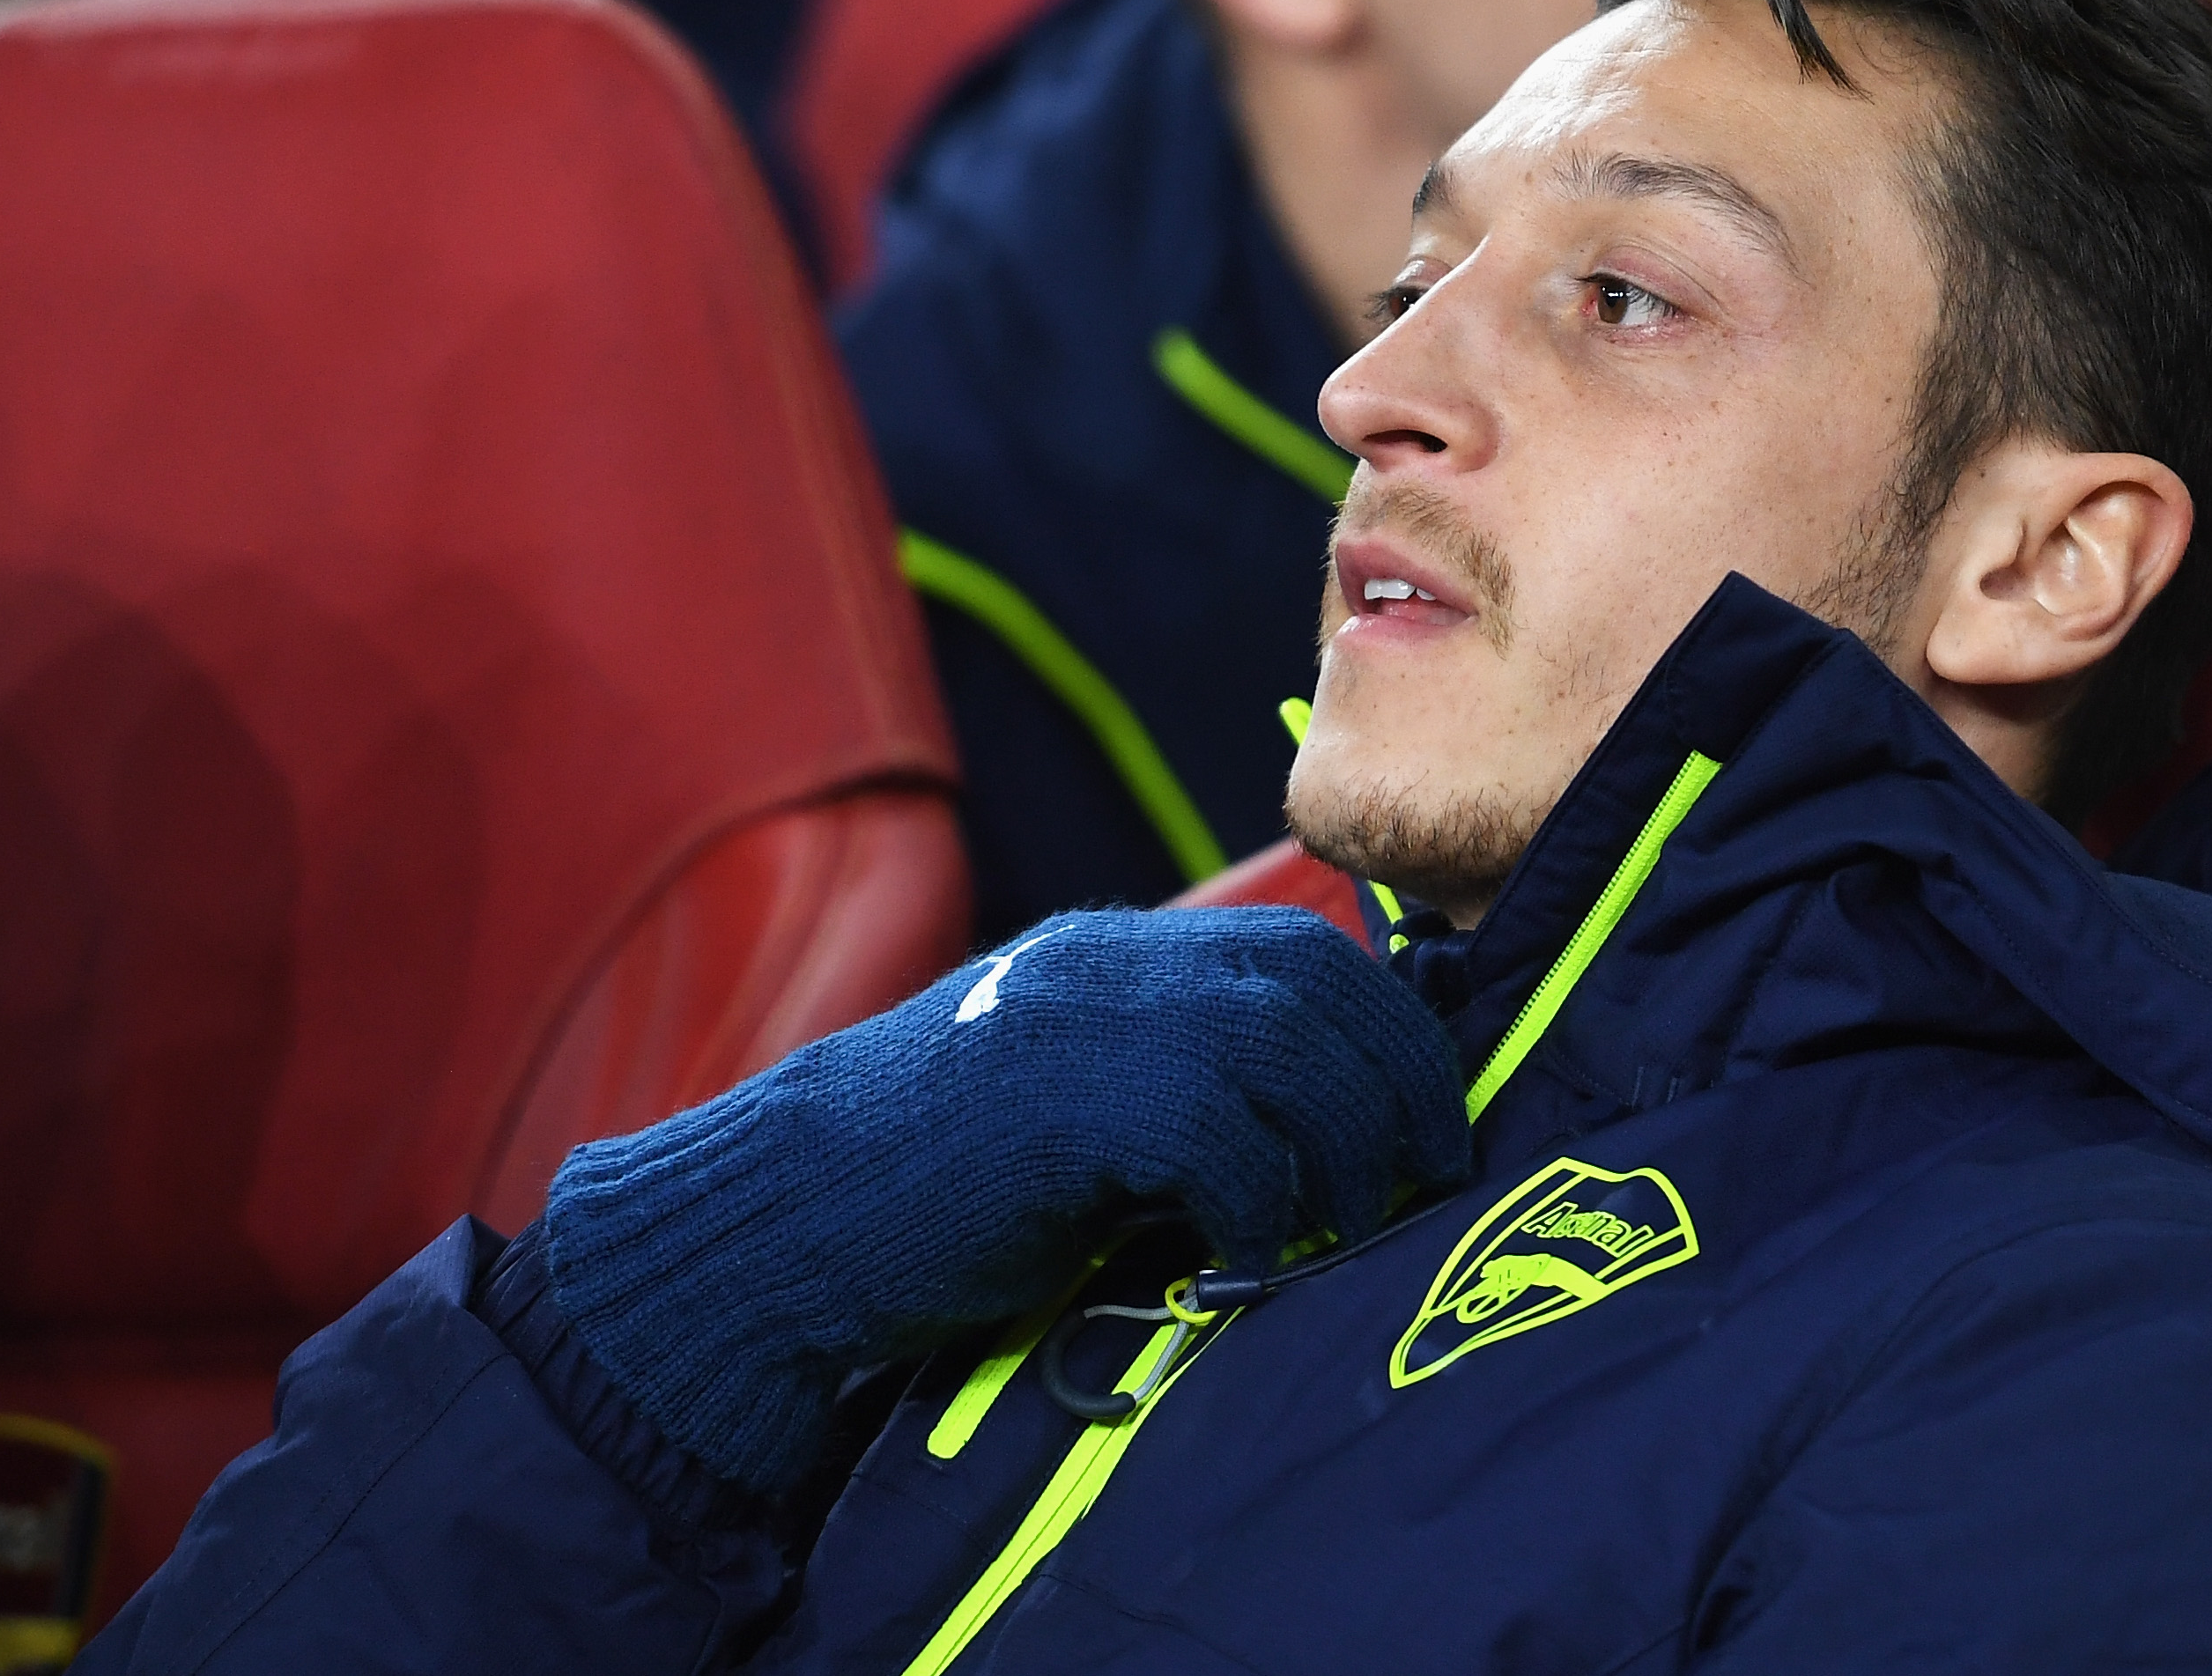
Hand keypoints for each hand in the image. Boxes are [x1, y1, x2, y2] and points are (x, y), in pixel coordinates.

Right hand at [541, 907, 1468, 1489]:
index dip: (1387, 1030)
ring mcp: (1094, 1020)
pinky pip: (1226, 1140)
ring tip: (1351, 1222)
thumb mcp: (1066, 1095)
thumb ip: (1170, 1078)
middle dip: (1398, 1083)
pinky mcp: (1076, 1101)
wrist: (783, 1221)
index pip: (1304, 952)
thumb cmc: (927, 1187)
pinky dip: (1258, 1204)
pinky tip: (1241, 1258)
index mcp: (1116, 954)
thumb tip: (1314, 1125)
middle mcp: (1116, 963)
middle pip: (1321, 988)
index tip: (1428, 1111)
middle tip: (1429, 1171)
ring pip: (1295, 1052)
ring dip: (1347, 1147)